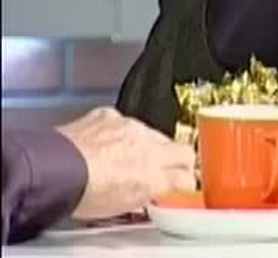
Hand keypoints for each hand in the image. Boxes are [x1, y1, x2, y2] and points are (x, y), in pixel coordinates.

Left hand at [57, 107, 195, 220]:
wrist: (52, 171)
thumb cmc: (83, 191)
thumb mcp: (129, 201)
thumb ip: (155, 188)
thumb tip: (164, 186)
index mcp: (156, 164)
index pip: (187, 161)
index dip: (184, 172)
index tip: (179, 180)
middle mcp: (147, 139)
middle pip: (171, 144)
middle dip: (167, 157)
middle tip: (152, 172)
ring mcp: (128, 125)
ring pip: (146, 132)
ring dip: (139, 145)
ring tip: (119, 163)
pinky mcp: (107, 115)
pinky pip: (119, 122)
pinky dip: (114, 133)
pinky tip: (100, 147)